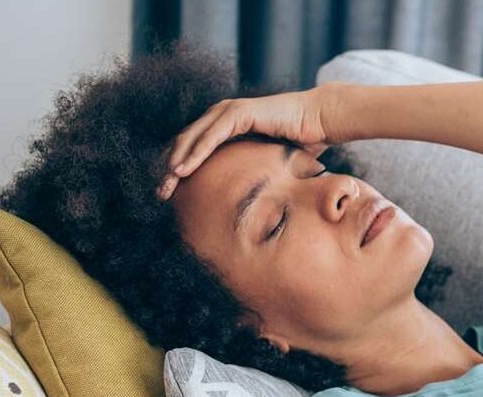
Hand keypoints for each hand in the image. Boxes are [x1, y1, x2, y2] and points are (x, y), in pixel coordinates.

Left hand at [157, 83, 342, 199]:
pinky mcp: (239, 112)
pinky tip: (183, 169)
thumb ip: (254, 172)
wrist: (322, 121)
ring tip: (167, 184)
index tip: (171, 194)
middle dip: (170, 169)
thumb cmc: (303, 141)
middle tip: (160, 194)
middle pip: (187, 142)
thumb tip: (252, 200)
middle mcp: (223, 115)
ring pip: (193, 138)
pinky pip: (211, 136)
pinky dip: (196, 153)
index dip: (180, 169)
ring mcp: (229, 111)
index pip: (195, 147)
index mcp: (227, 126)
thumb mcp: (270, 162)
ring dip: (177, 162)